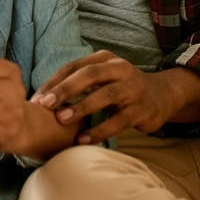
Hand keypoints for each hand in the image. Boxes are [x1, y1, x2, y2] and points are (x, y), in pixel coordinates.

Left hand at [32, 51, 199, 143]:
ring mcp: (133, 88)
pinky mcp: (142, 109)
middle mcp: (120, 69)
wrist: (162, 95)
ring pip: (106, 95)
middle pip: (89, 75)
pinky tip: (83, 139)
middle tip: (45, 105)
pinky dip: (100, 130)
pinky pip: (118, 121)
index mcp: (105, 59)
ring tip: (62, 119)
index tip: (37, 99)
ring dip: (82, 107)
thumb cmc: (121, 88)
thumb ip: (78, 84)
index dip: (54, 82)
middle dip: (65, 89)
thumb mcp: (102, 79)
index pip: (74, 66)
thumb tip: (42, 99)